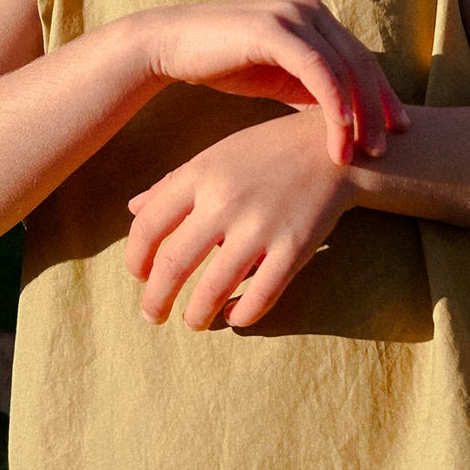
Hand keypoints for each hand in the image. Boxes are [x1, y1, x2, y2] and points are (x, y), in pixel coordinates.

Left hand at [125, 111, 356, 329]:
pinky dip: (242, 315)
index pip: (148, 226)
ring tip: (193, 322)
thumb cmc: (268, 151)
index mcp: (201, 173)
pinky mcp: (294, 247)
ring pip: (213, 289)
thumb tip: (132, 209)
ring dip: (196, 315)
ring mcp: (261, 225)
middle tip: (152, 316)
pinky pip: (260, 296)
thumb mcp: (217, 155)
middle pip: (173, 265)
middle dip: (156, 300)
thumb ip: (174, 182)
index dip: (135, 258)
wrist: (336, 147)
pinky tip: (235, 316)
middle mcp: (225, 200)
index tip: (138, 276)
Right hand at [142, 0, 407, 164]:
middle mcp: (309, 7)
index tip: (396, 130)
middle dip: (377, 108)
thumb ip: (310, 89)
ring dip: (356, 114)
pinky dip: (334, 101)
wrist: (168, 46)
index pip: (360, 58)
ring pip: (343, 68)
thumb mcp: (277, 77)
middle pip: (360, 62)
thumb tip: (342, 121)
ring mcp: (293, 14)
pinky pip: (318, 69)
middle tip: (385, 147)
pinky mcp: (274, 29)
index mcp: (314, 14)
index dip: (381, 95)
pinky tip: (340, 130)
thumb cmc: (222, 63)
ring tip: (360, 152)